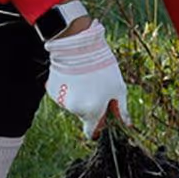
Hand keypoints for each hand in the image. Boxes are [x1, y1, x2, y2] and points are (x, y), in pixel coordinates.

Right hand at [44, 19, 128, 139]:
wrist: (79, 45)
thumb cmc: (102, 66)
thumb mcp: (119, 87)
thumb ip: (122, 109)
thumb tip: (126, 123)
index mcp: (92, 112)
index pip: (90, 132)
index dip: (97, 128)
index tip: (101, 120)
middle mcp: (75, 109)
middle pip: (83, 115)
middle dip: (90, 105)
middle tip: (96, 87)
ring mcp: (61, 100)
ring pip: (73, 104)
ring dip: (79, 95)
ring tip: (86, 77)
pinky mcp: (52, 90)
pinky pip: (63, 94)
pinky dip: (68, 88)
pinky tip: (74, 74)